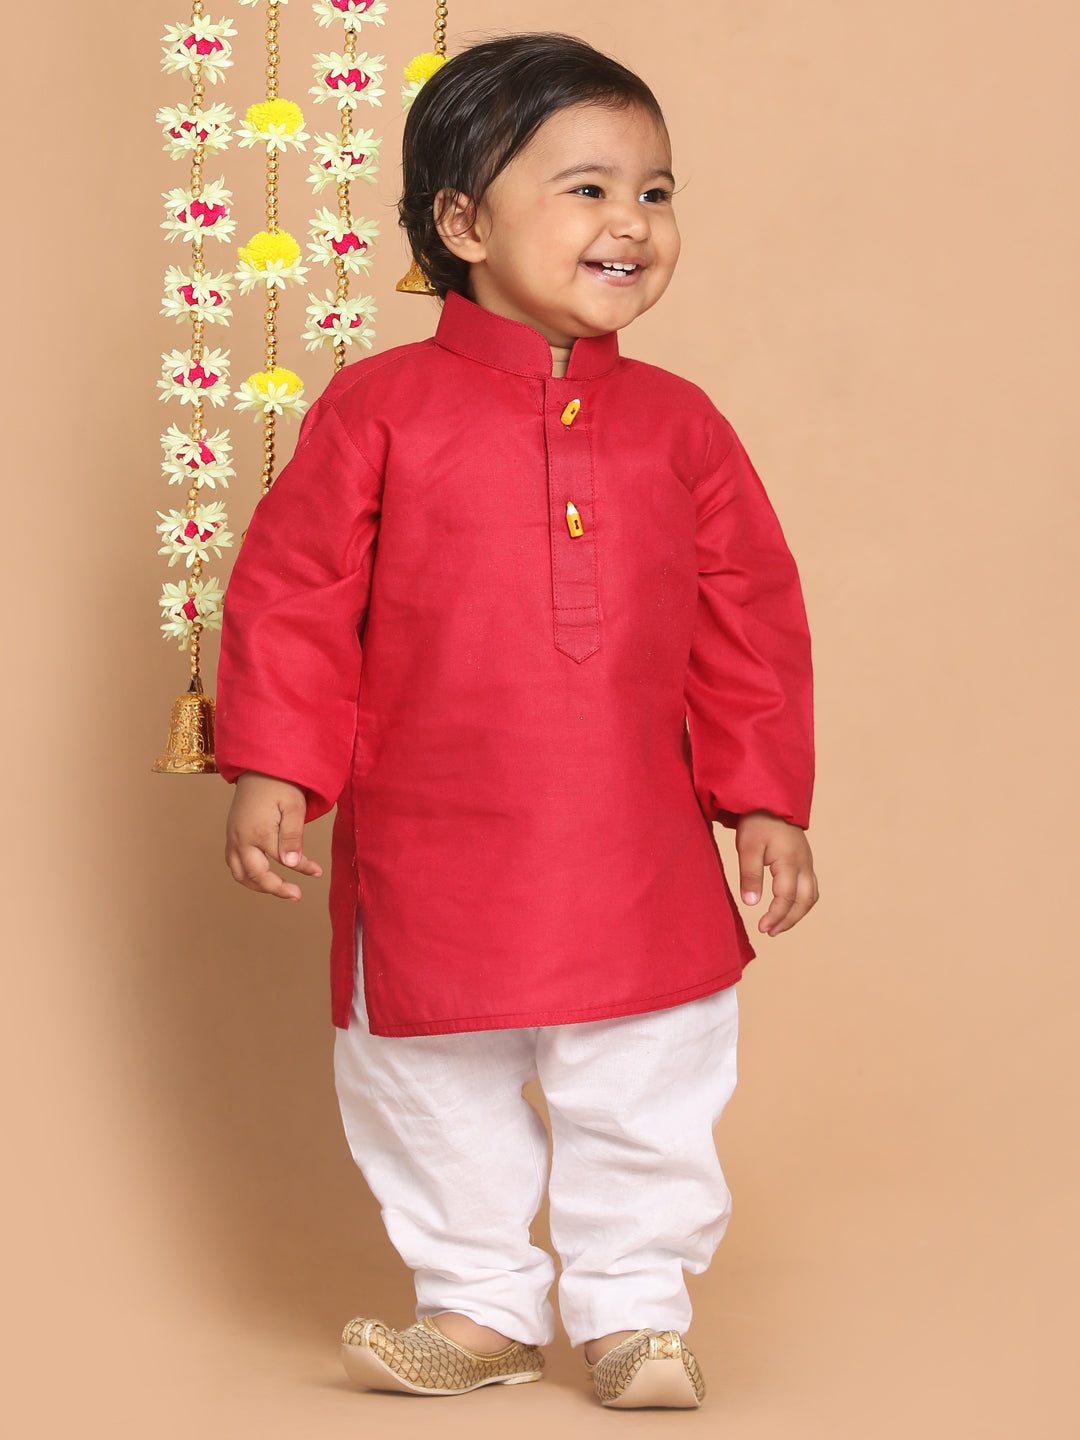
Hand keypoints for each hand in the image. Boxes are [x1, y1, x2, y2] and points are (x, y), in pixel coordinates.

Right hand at [224, 771, 323, 901]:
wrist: (259, 767)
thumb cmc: (280, 784)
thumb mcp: (294, 807)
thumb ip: (293, 836)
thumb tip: (291, 865)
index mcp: (258, 831)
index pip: (282, 860)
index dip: (302, 868)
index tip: (317, 872)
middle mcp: (240, 838)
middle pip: (254, 875)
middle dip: (275, 888)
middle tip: (296, 894)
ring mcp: (232, 837)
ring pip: (239, 874)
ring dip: (258, 886)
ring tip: (280, 889)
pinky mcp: (230, 835)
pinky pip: (233, 863)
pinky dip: (246, 875)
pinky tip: (262, 876)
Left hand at [734, 810, 818, 936]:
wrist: (771, 799)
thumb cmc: (757, 821)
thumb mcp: (747, 847)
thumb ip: (750, 875)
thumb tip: (751, 904)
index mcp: (789, 862)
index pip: (786, 898)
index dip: (775, 916)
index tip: (761, 928)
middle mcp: (803, 864)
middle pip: (804, 901)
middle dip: (789, 920)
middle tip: (770, 932)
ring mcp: (807, 862)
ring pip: (811, 895)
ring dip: (797, 913)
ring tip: (779, 925)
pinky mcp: (805, 860)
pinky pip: (810, 887)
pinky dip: (801, 902)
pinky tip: (787, 907)